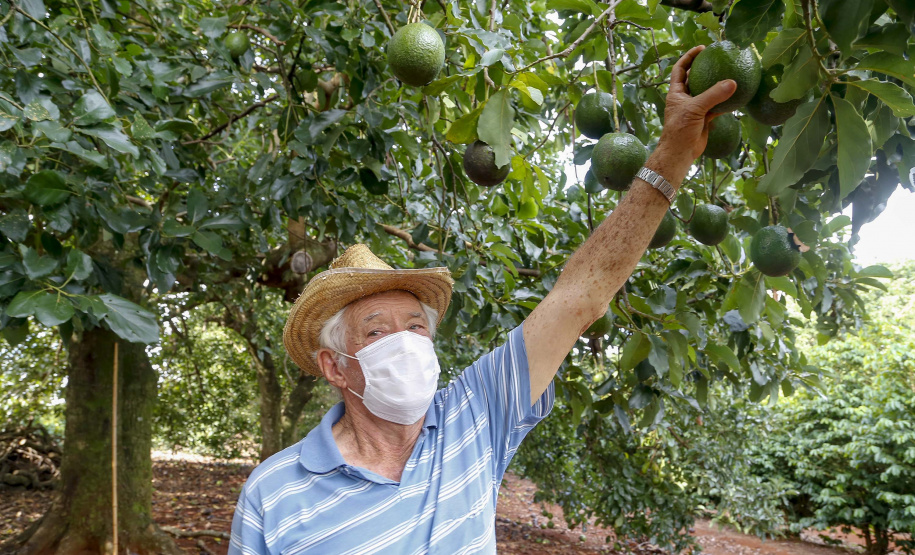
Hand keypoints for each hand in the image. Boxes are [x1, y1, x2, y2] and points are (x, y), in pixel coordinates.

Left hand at [658, 45, 736, 162]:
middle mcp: (685, 98)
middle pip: (695, 77)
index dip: (689, 56)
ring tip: (731, 72)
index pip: (680, 69)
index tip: (702, 48)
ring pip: (707, 92)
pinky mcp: (704, 118)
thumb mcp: (695, 109)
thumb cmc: (680, 129)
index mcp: (676, 92)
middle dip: (705, 67)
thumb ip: (713, 95)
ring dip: (718, 84)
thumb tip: (733, 82)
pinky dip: (726, 101)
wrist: (680, 153)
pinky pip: (717, 105)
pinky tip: (737, 94)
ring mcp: (695, 108)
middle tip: (719, 57)